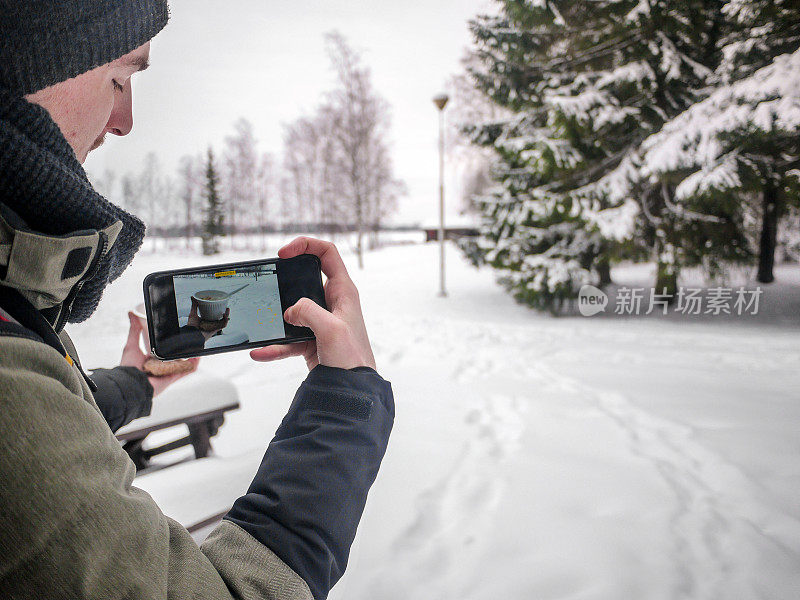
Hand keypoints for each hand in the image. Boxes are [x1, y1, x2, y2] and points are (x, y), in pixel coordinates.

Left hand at [121, 312, 198, 395]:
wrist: (131, 382)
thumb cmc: (129, 367)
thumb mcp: (131, 345)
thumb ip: (134, 330)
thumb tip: (131, 314)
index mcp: (152, 360)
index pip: (164, 350)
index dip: (172, 344)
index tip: (178, 336)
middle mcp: (161, 366)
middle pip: (175, 357)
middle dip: (184, 350)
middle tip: (191, 341)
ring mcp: (167, 372)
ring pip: (183, 364)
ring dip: (191, 357)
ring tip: (198, 347)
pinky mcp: (172, 377)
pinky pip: (186, 371)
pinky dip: (193, 365)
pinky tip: (198, 357)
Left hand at [188, 297, 229, 340]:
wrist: (192, 334)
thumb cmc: (192, 327)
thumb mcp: (192, 313)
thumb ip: (194, 305)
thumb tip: (193, 297)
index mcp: (207, 320)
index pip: (214, 314)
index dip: (218, 309)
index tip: (220, 303)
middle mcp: (211, 323)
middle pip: (220, 317)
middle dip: (224, 312)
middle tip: (225, 306)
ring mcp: (214, 326)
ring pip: (223, 320)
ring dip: (227, 315)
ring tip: (227, 309)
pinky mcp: (216, 329)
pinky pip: (223, 325)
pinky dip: (225, 320)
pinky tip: (225, 315)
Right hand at [250, 237, 375, 370]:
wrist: (352, 392)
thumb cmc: (353, 360)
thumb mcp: (331, 330)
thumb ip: (308, 312)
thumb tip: (291, 310)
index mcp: (343, 292)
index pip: (327, 254)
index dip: (306, 245)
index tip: (284, 253)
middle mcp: (333, 303)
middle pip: (305, 279)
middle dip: (285, 280)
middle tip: (268, 281)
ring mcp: (321, 322)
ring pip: (292, 311)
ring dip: (275, 317)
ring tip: (260, 319)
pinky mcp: (311, 341)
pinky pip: (287, 339)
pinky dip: (273, 346)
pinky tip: (260, 352)